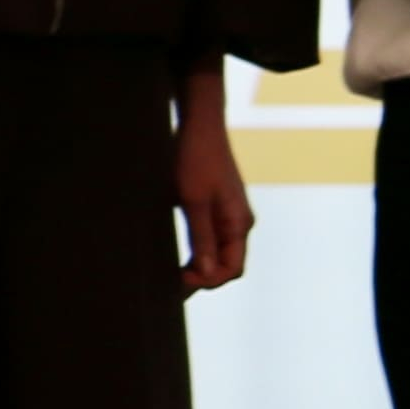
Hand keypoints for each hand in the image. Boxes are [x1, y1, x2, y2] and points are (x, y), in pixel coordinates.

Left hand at [172, 67, 252, 293]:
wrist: (200, 125)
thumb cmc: (196, 159)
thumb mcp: (193, 201)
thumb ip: (202, 238)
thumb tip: (207, 274)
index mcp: (239, 223)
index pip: (232, 269)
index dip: (207, 280)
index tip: (178, 277)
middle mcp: (239, 223)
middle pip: (227, 265)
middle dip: (203, 278)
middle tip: (170, 282)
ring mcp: (230, 217)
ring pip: (219, 254)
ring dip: (199, 266)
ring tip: (172, 272)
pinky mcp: (219, 209)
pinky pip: (213, 240)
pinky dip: (198, 252)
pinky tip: (179, 255)